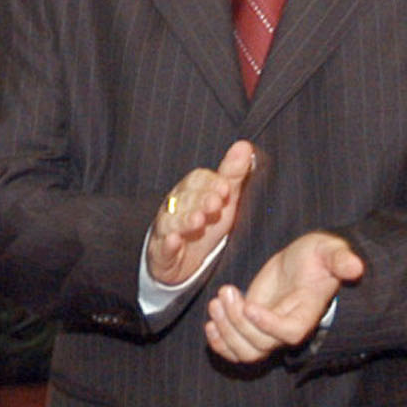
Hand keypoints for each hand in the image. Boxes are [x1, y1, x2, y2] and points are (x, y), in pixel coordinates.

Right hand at [146, 140, 255, 286]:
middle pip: (185, 199)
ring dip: (184, 220)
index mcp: (191, 191)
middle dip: (200, 200)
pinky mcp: (161, 253)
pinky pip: (162, 248)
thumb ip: (233, 173)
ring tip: (198, 221)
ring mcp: (166, 230)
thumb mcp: (224, 197)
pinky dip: (168, 244)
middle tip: (216, 203)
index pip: (197, 180)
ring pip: (172, 222)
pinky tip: (174, 241)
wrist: (187, 260)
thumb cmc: (207, 221)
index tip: (225, 188)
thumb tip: (244, 146)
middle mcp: (175, 207)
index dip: (211, 183)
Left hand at [205, 231, 363, 363]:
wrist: (304, 262)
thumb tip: (356, 268)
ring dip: (225, 331)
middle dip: (237, 323)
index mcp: (308, 314)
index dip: (267, 325)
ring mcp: (268, 331)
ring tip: (216, 301)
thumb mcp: (330, 250)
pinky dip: (218, 343)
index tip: (249, 304)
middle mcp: (287, 329)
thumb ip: (341, 259)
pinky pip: (234, 350)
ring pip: (245, 352)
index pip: (288, 333)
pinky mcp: (252, 327)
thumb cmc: (319, 255)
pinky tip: (211, 323)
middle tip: (226, 293)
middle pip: (260, 345)